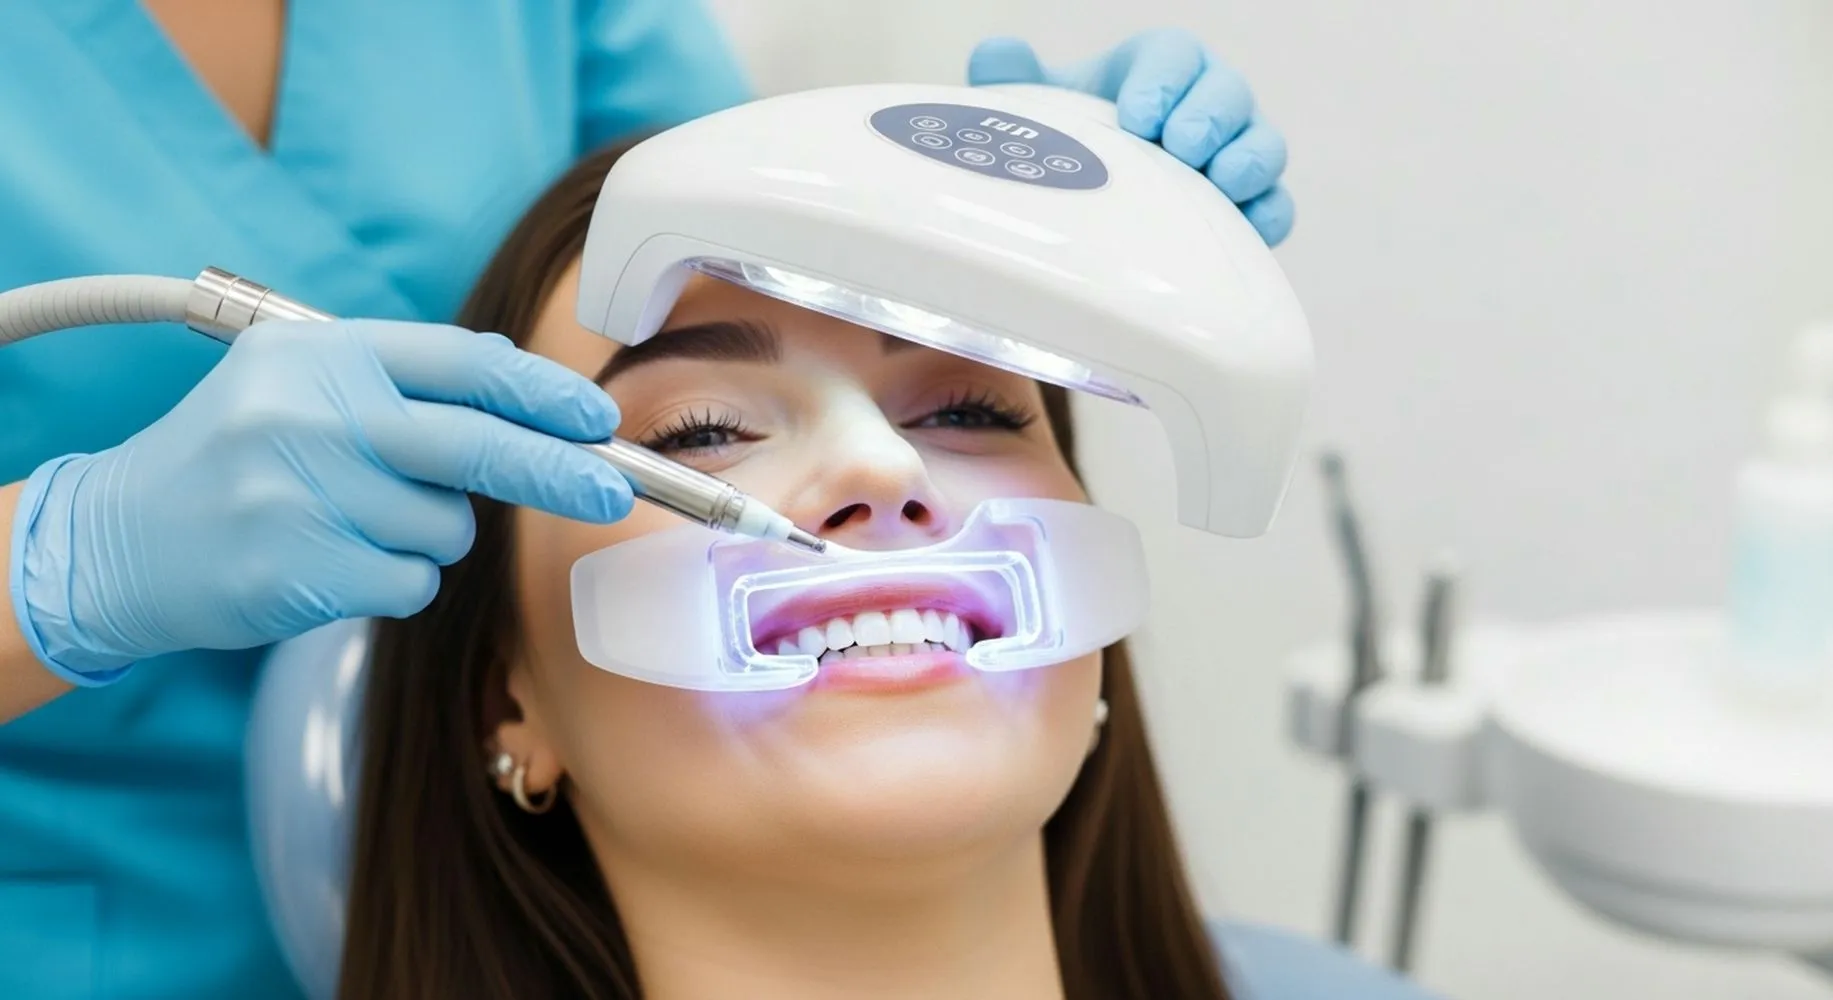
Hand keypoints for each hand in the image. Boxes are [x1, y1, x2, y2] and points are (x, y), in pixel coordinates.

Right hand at [10, 320, 632, 681]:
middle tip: (614, 490)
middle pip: (478, 444)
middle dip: (561, 470)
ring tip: (353, 521)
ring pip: (447, 526)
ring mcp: (301, 495)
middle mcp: (311, 415)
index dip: (544, 393)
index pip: (464, 363)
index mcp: (322, 353)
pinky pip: (412, 583)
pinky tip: (335, 562)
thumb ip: (407, 383)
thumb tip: (539, 400)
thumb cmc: (239, 457)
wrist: (120, 539)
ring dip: (429, 534)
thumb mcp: (303, 384)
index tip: (597, 420)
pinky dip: (395, 580)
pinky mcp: (298, 570)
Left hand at [969, 28, 1294, 245]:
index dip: (1164, 80)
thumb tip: (994, 59)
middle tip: (1179, 145)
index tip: (1137, 113)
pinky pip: (1275, 207)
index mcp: (1162, 67)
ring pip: (1262, 147)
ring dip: (1246, 162)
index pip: (1175, 56)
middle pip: (1229, 95)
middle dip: (1209, 118)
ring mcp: (1236, 152)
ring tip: (1218, 182)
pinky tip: (1243, 233)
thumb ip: (1018, 80)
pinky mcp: (1252, 204)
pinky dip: (1264, 217)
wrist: (1106, 185)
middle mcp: (1209, 103)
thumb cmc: (1085, 135)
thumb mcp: (1048, 106)